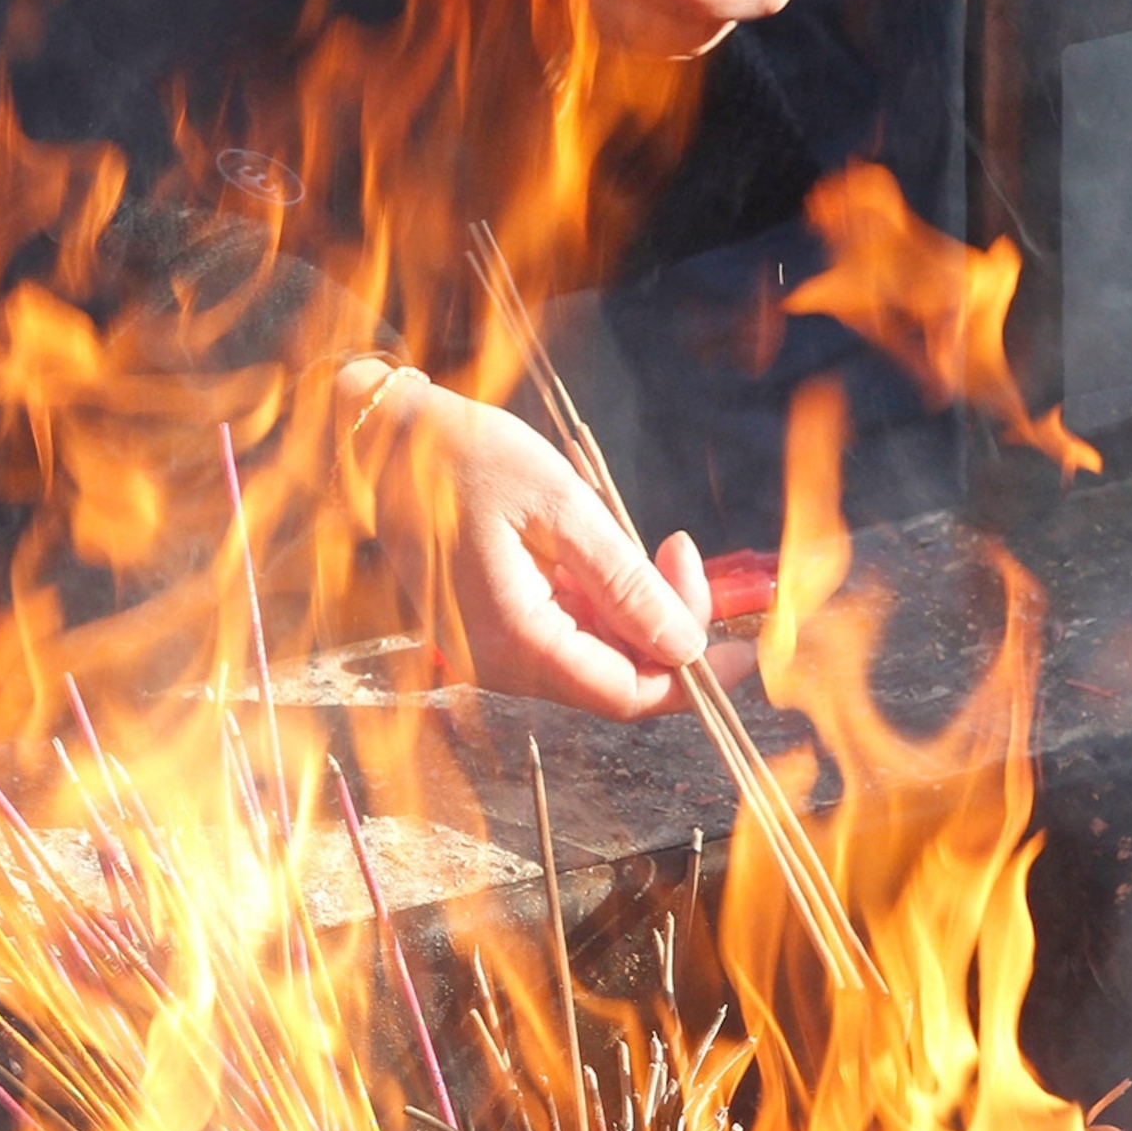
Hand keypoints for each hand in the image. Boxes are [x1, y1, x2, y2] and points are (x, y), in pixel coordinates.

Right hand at [346, 363, 753, 718]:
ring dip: (641, 613)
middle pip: (615, 679)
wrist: (382, 438)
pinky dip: (608, 605)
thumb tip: (688, 646)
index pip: (625, 692)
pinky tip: (622, 555)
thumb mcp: (560, 506)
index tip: (749, 644)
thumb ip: (625, 583)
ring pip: (595, 657)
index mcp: (512, 642)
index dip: (695, 677)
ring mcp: (490, 650)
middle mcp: (498, 664)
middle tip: (689, 551)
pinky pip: (567, 635)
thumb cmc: (463, 458)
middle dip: (671, 629)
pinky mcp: (491, 628)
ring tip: (667, 545)